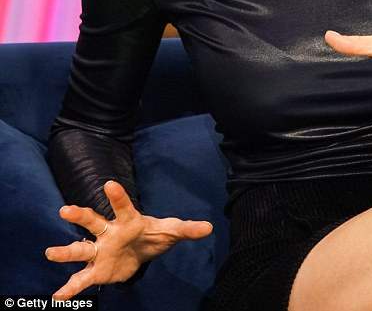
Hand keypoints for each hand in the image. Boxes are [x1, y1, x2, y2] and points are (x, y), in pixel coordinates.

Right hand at [45, 179, 212, 300]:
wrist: (140, 253)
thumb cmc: (153, 235)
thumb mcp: (171, 231)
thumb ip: (187, 229)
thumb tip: (209, 227)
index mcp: (128, 220)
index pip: (123, 206)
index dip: (117, 196)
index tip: (108, 184)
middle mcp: (109, 233)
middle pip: (93, 222)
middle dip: (80, 216)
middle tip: (65, 209)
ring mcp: (100, 251)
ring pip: (81, 249)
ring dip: (66, 252)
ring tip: (50, 253)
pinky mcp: (97, 270)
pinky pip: (81, 279)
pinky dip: (70, 289)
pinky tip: (56, 298)